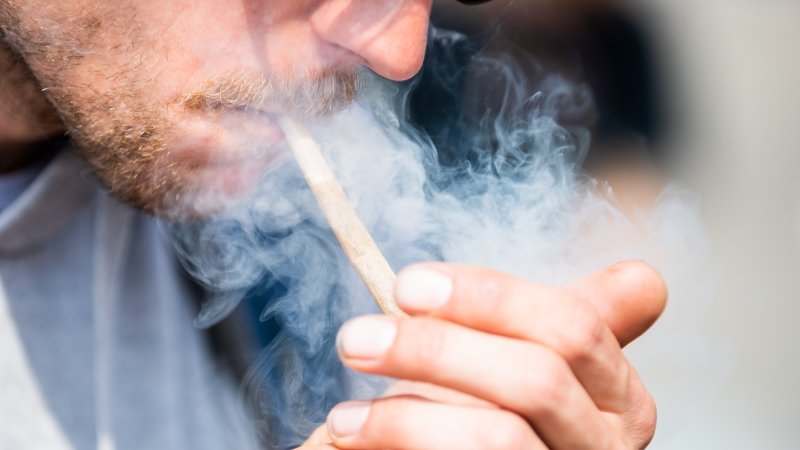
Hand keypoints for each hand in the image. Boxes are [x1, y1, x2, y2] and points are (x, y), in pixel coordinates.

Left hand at [306, 260, 666, 448]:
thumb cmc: (482, 419)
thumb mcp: (520, 366)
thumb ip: (553, 323)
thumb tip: (643, 279)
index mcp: (619, 398)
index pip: (574, 325)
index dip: (489, 296)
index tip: (408, 285)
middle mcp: (610, 447)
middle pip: (536, 377)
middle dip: (435, 349)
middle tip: (357, 339)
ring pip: (499, 436)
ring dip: (405, 417)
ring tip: (344, 412)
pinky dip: (399, 444)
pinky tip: (352, 437)